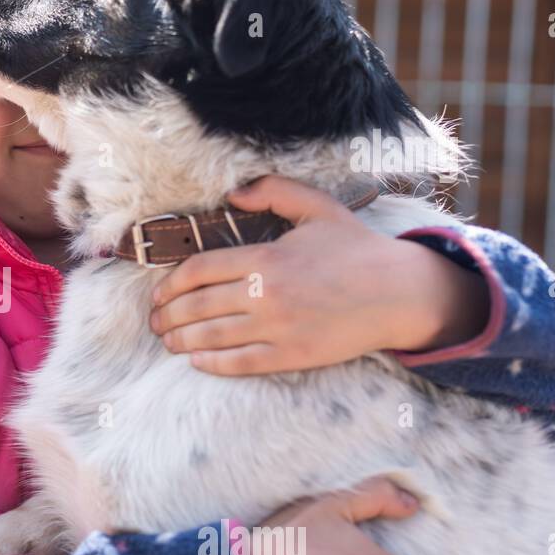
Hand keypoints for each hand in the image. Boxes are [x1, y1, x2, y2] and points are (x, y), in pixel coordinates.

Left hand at [148, 176, 490, 374]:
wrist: (399, 293)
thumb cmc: (356, 248)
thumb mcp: (316, 207)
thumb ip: (272, 191)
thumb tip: (231, 194)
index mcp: (266, 257)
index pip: (199, 271)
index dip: (170, 285)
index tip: (158, 293)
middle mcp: (266, 293)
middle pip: (198, 307)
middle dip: (167, 316)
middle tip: (155, 322)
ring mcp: (279, 327)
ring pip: (213, 337)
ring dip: (181, 341)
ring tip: (167, 341)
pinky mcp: (292, 354)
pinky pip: (241, 363)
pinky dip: (212, 363)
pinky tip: (196, 360)